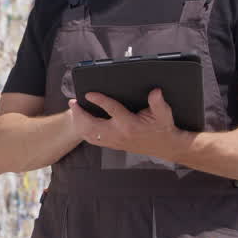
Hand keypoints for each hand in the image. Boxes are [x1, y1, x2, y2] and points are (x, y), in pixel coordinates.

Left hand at [68, 88, 188, 158]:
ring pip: (90, 135)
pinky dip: (84, 131)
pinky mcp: (113, 144)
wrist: (165, 146)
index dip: (99, 100)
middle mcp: (119, 134)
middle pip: (92, 126)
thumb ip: (158, 103)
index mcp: (129, 124)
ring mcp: (114, 141)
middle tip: (73, 102)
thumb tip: (155, 91)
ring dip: (80, 123)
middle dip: (80, 114)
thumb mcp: (164, 114)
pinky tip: (81, 122)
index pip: (111, 110)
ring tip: (74, 110)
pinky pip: (93, 140)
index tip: (89, 94)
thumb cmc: (162, 128)